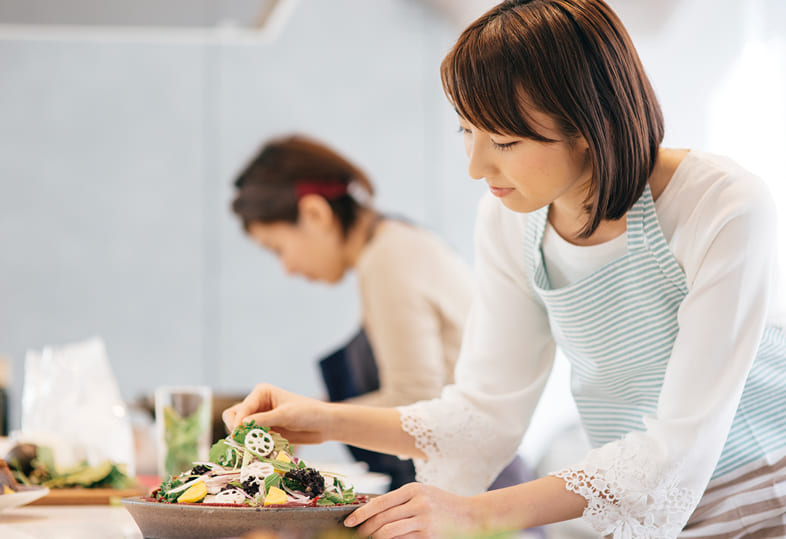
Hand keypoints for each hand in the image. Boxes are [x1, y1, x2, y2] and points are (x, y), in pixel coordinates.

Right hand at [221, 383, 329, 443]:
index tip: (239, 435)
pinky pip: (250, 439)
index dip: (238, 422)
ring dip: (244, 439)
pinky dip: (252, 445)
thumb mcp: (285, 415)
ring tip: (253, 446)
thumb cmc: (308, 413)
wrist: (323, 425)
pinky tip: (261, 449)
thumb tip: (241, 425)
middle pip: (233, 417)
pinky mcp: (264, 431)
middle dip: (236, 430)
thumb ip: (263, 420)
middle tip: (243, 442)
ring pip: (239, 430)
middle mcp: (257, 404)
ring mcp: (259, 418)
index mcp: (261, 392)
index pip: (241, 408)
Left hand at [344, 483, 482, 538]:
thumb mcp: (424, 494)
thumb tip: (373, 511)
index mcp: (413, 489)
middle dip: (365, 528)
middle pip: (381, 517)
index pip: (380, 501)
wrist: (472, 515)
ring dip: (375, 537)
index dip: (361, 513)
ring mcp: (423, 519)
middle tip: (357, 534)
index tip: (349, 520)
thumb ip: (401, 501)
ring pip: (388, 531)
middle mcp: (417, 502)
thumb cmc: (444, 505)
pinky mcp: (428, 535)